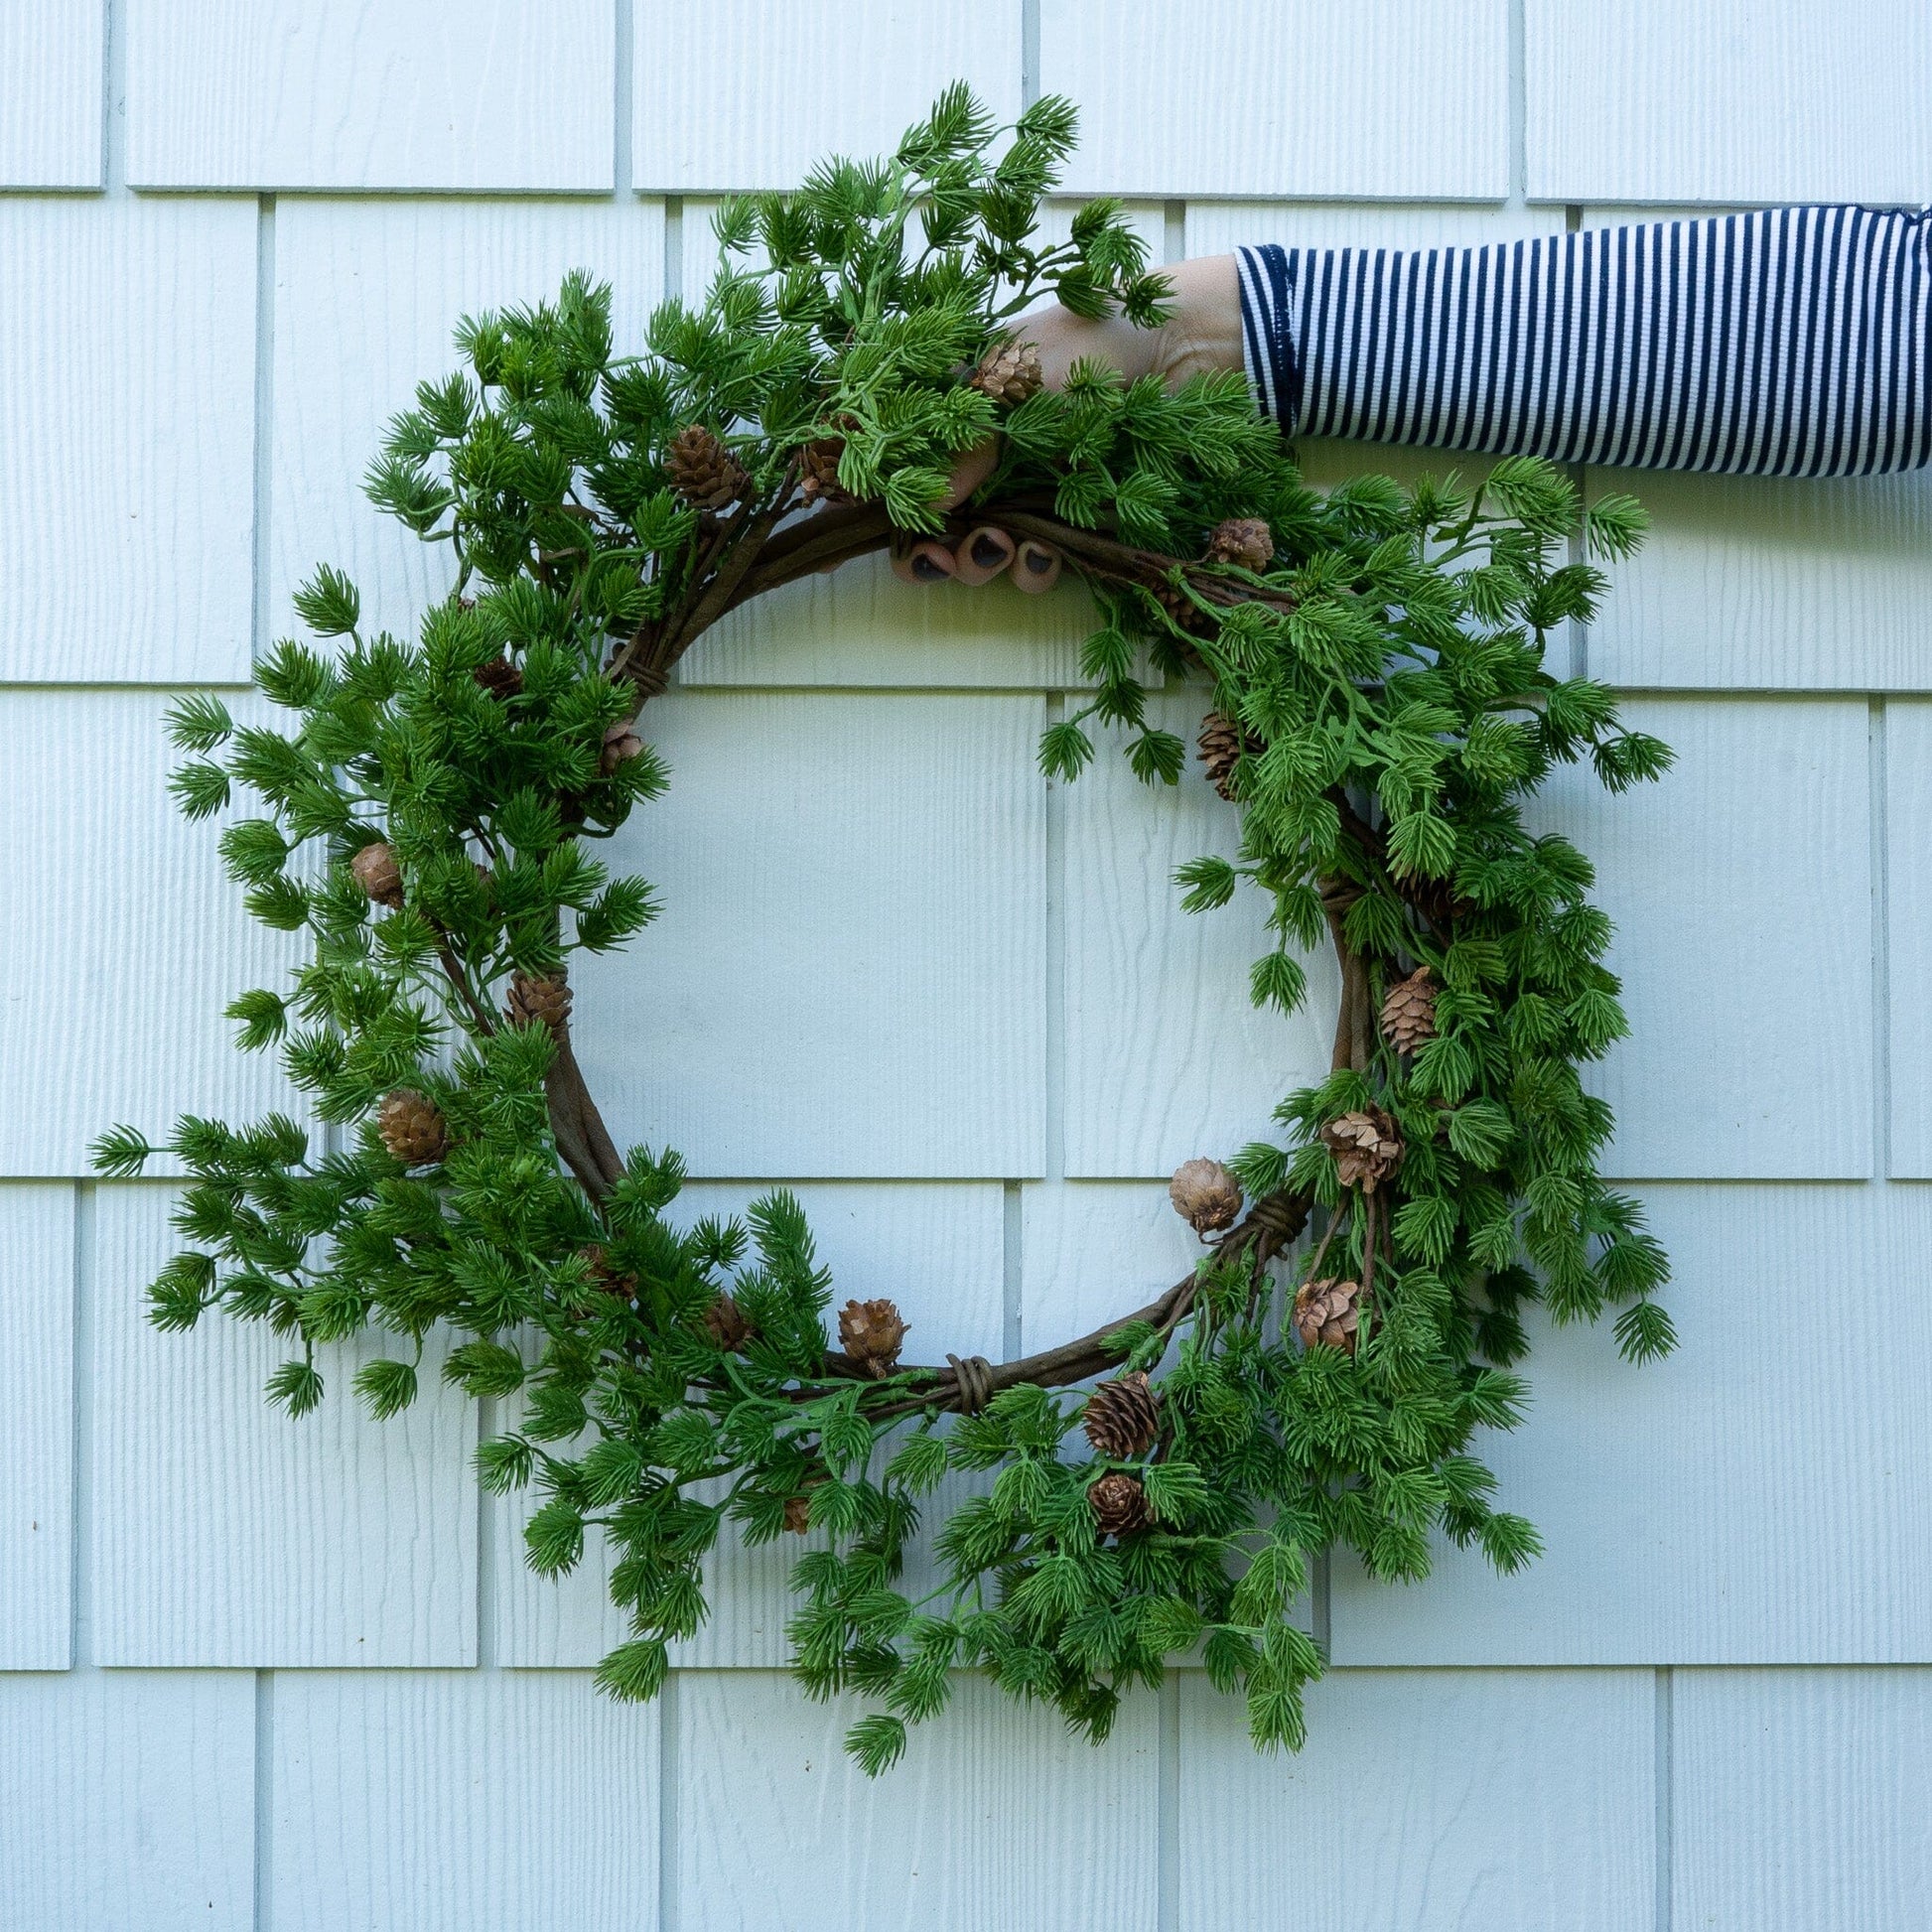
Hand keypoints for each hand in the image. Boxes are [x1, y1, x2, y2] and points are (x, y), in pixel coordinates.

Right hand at [891, 254, 1242, 591]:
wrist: (1194, 347)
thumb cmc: (1097, 339)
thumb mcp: (1016, 379)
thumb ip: (965, 440)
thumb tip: (925, 505)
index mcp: (963, 403)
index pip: (903, 460)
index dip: (884, 501)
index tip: (872, 532)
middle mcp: (991, 448)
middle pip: (935, 518)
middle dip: (929, 550)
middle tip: (939, 563)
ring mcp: (1033, 484)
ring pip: (982, 546)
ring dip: (977, 564)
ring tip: (994, 556)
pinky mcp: (1079, 515)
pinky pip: (1038, 558)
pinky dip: (1028, 570)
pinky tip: (1036, 563)